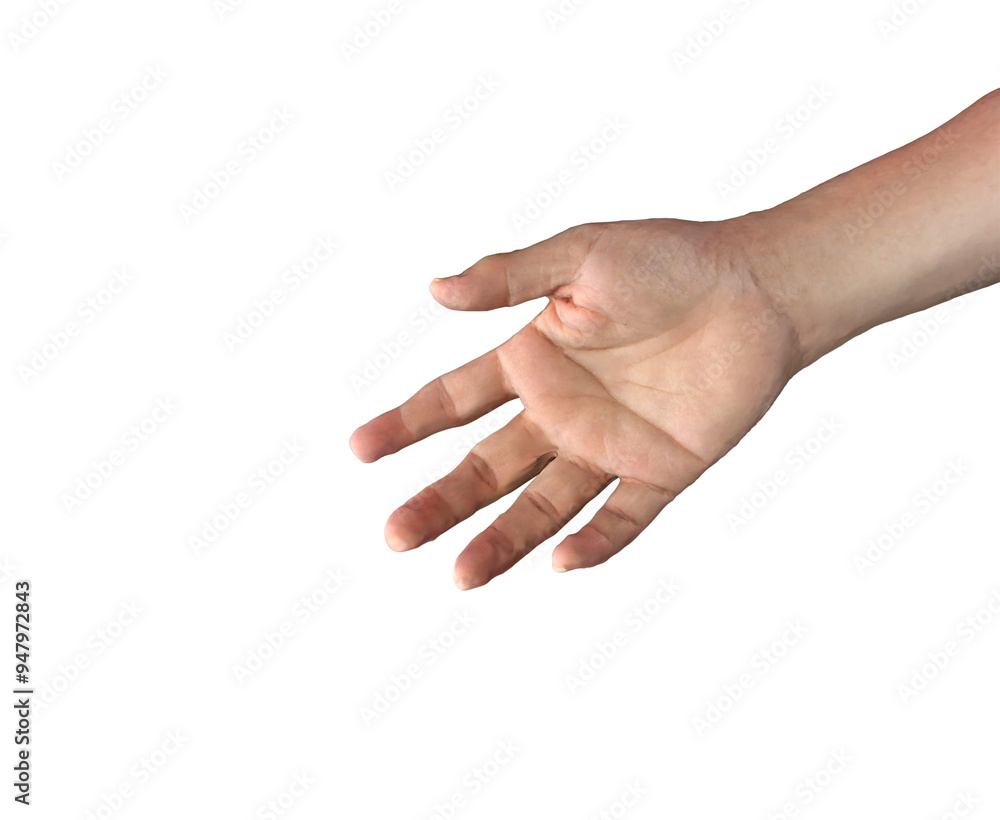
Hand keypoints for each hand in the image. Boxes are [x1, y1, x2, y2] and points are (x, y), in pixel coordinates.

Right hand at [349, 218, 800, 588]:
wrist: (760, 288)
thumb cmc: (669, 260)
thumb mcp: (580, 257)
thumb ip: (510, 277)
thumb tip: (434, 289)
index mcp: (532, 361)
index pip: (453, 399)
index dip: (406, 423)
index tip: (359, 448)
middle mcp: (560, 412)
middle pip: (485, 467)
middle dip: (440, 501)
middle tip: (395, 536)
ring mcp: (607, 445)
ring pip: (542, 504)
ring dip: (502, 538)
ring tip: (460, 573)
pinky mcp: (661, 469)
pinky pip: (623, 517)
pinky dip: (596, 542)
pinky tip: (562, 563)